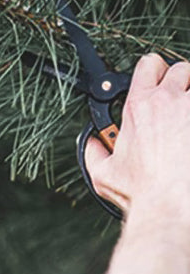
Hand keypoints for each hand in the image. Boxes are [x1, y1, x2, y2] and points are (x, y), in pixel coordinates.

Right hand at [85, 54, 189, 273]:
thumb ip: (94, 151)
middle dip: (184, 82)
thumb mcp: (103, 173)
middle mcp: (169, 101)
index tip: (159, 83)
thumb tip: (92, 143)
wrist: (172, 209)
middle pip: (183, 69)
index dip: (155, 71)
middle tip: (183, 102)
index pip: (149, 65)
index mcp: (138, 106)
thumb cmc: (141, 193)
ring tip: (189, 118)